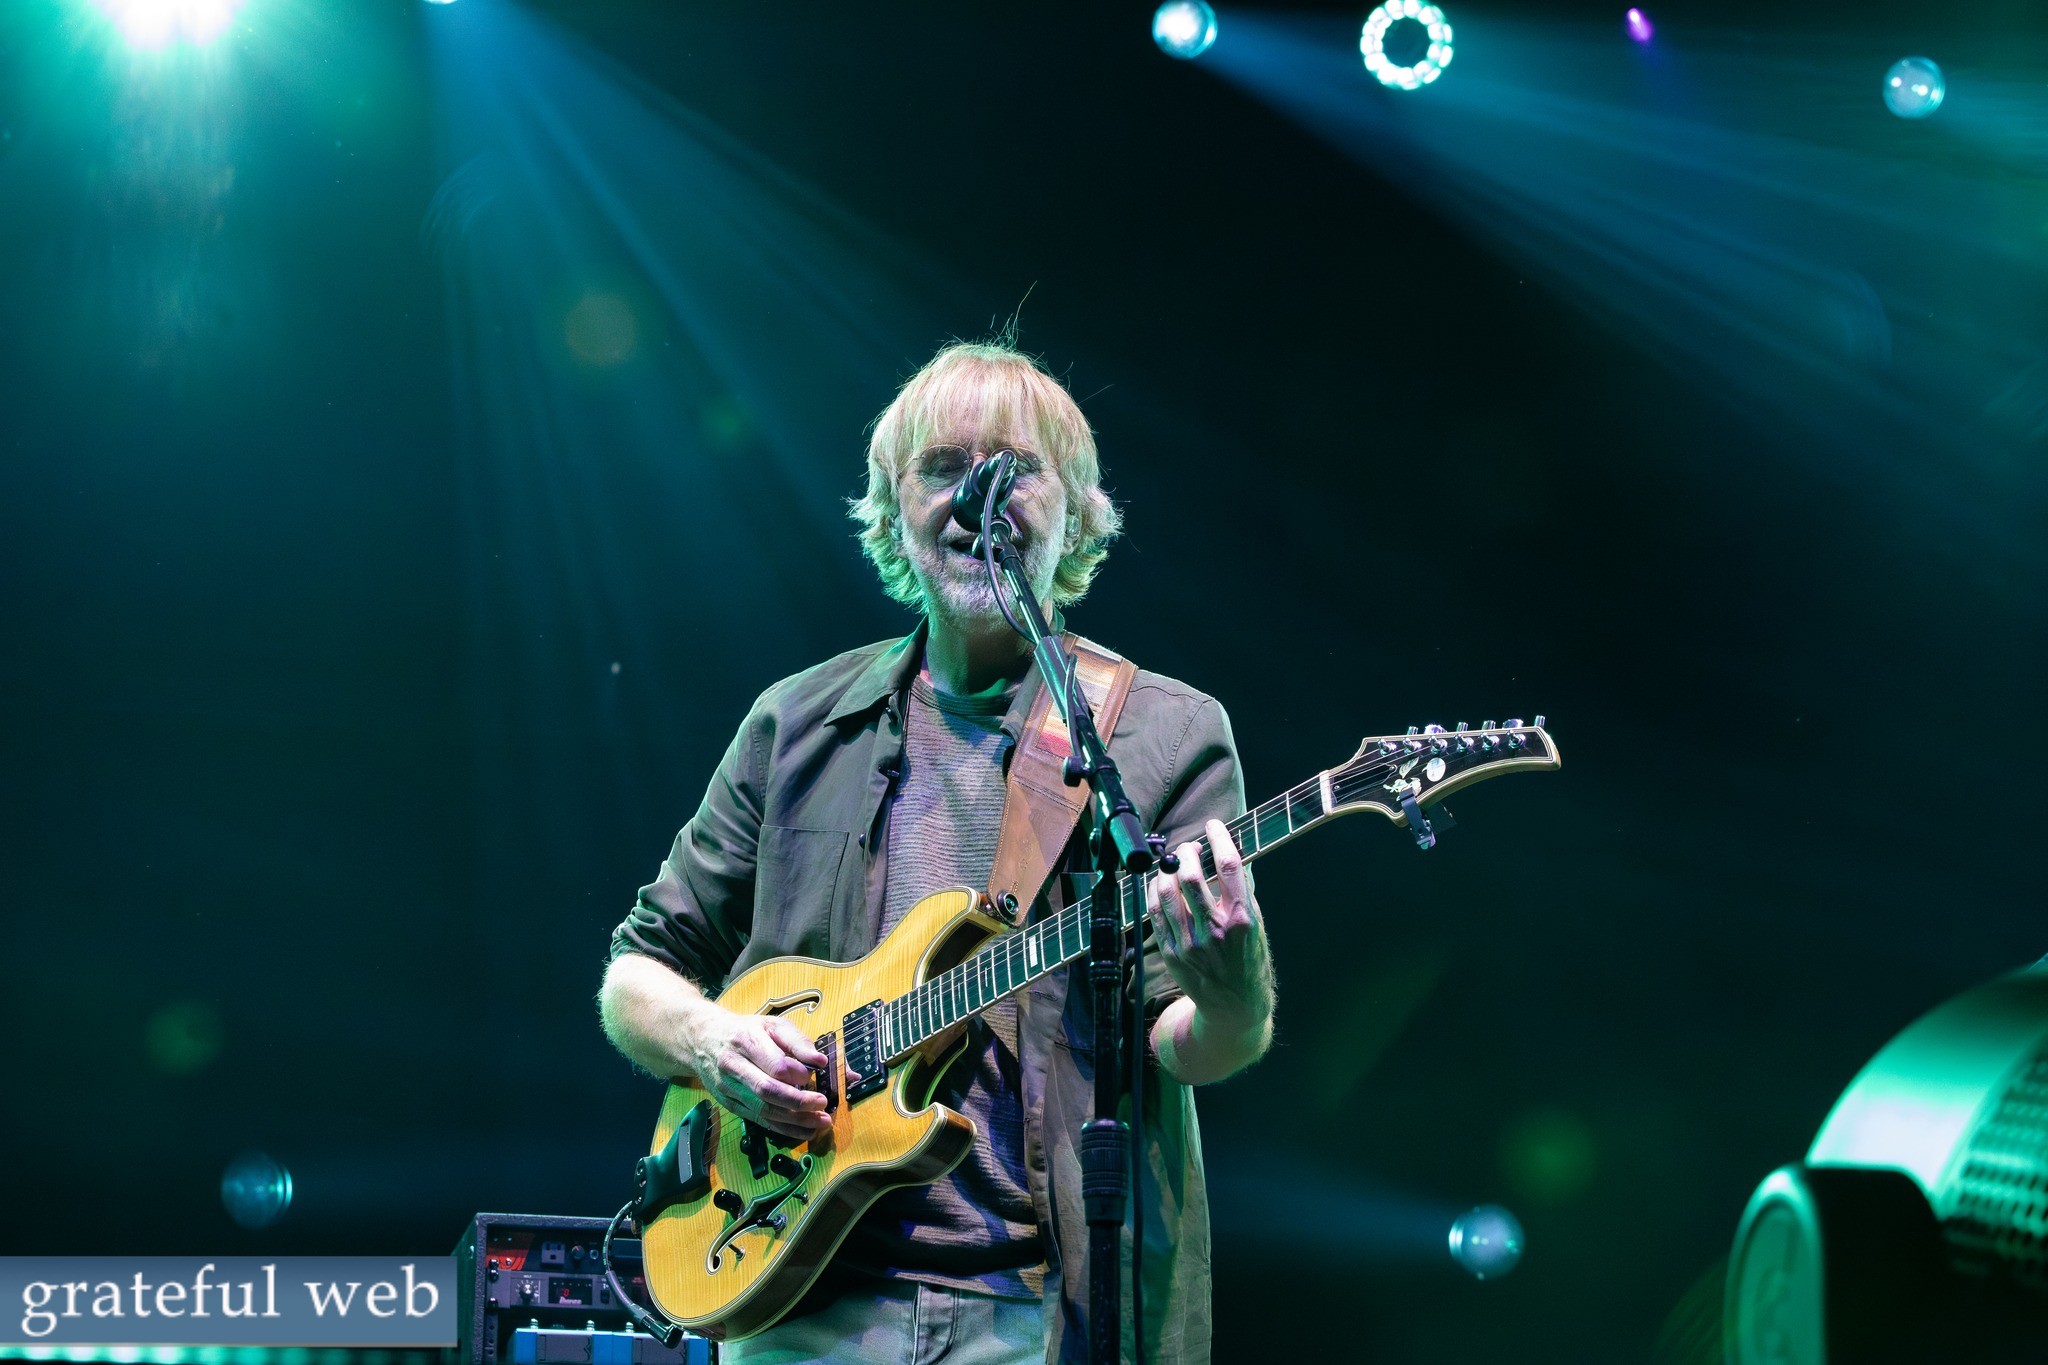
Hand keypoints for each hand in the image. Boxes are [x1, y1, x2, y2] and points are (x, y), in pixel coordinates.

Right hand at [680, 1008, 832, 1141]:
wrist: (703, 1039)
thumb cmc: (745, 1031)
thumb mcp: (772, 1025)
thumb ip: (798, 1042)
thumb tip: (821, 1061)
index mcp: (746, 1041)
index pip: (776, 1064)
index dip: (799, 1073)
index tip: (815, 1073)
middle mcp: (734, 1066)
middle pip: (767, 1091)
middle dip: (798, 1102)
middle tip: (822, 1104)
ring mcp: (728, 1088)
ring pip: (762, 1110)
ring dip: (794, 1120)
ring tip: (819, 1122)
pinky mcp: (729, 1104)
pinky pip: (758, 1119)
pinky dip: (782, 1128)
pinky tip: (802, 1130)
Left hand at [1146, 818, 1270, 1026]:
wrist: (1235, 1006)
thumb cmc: (1249, 961)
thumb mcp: (1257, 926)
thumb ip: (1241, 893)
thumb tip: (1225, 855)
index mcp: (1243, 919)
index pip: (1229, 866)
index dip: (1219, 838)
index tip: (1213, 825)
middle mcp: (1216, 930)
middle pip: (1191, 876)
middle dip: (1188, 851)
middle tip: (1191, 846)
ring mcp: (1191, 943)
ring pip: (1167, 892)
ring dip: (1168, 869)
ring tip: (1174, 862)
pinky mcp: (1173, 953)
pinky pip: (1155, 913)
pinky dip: (1155, 891)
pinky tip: (1161, 883)